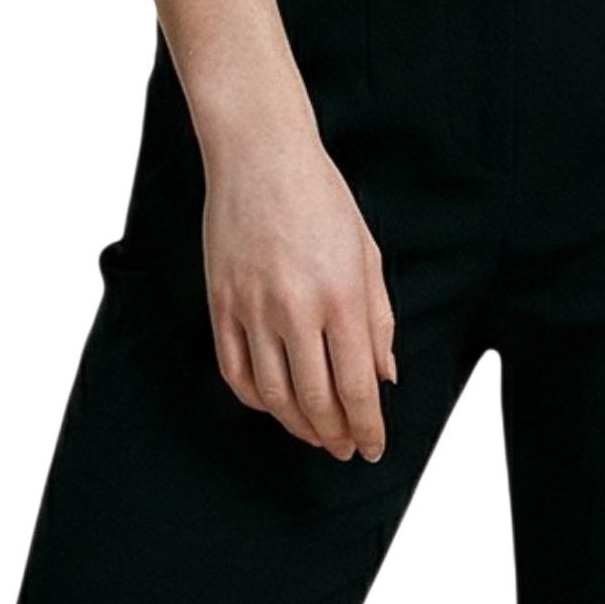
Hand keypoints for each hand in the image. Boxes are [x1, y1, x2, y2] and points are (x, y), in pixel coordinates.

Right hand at [202, 117, 397, 461]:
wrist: (261, 154)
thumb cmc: (322, 197)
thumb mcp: (367, 253)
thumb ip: (378, 320)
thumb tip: (383, 378)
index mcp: (342, 295)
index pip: (356, 387)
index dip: (367, 428)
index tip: (372, 448)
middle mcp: (297, 308)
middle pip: (315, 401)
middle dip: (335, 436)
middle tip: (345, 449)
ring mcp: (253, 307)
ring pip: (273, 395)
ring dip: (297, 426)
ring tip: (315, 433)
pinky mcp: (221, 302)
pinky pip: (235, 371)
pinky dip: (256, 400)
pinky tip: (273, 403)